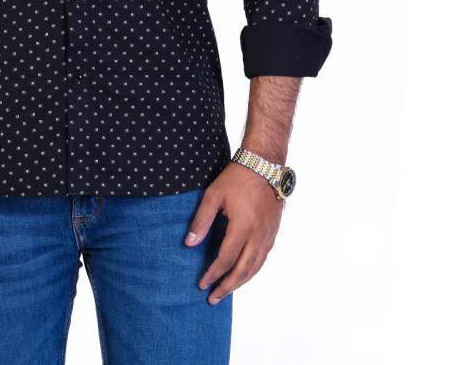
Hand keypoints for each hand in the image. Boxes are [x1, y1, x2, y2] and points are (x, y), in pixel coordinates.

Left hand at [185, 161, 283, 303]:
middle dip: (227, 287)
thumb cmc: (237, 178)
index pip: (225, 259)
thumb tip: (189, 243)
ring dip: (240, 282)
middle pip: (243, 271)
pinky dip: (252, 270)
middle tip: (213, 298)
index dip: (213, 273)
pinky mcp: (273, 232)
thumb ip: (201, 220)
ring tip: (226, 290)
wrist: (264, 165)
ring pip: (255, 268)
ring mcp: (268, 235)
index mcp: (242, 227)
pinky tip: (243, 273)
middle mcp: (258, 236)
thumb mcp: (214, 195)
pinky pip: (263, 258)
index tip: (202, 283)